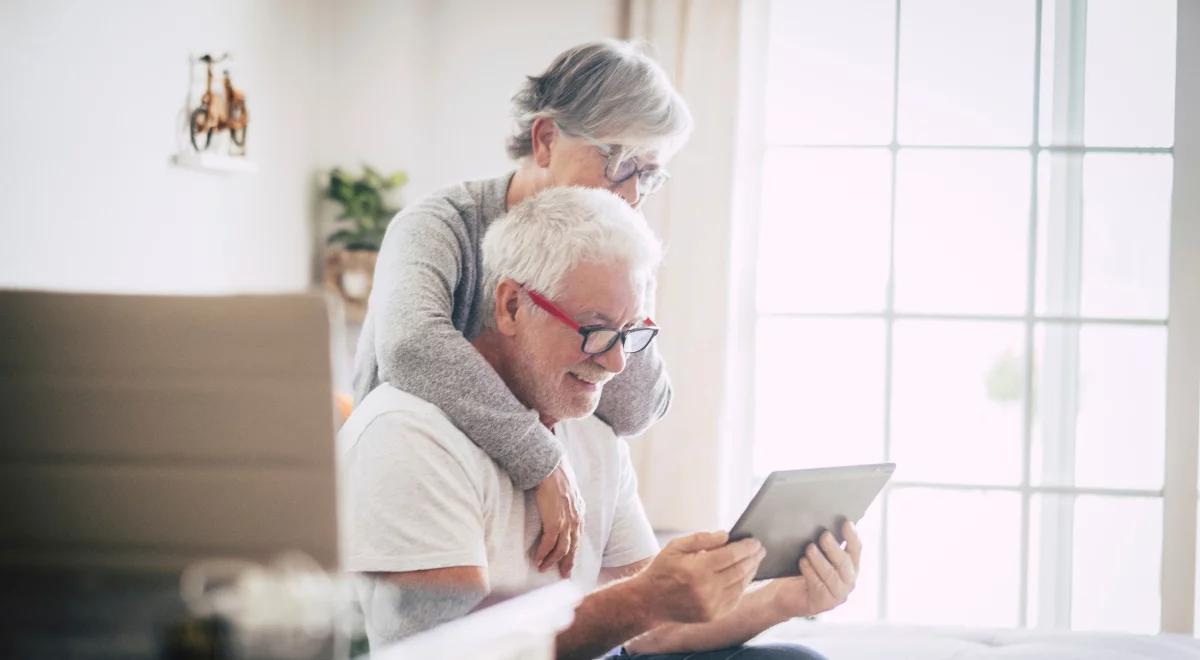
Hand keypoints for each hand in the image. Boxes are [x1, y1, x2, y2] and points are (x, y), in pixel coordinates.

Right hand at [532, 457, 584, 576]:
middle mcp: (575, 520)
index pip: (577, 538)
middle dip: (567, 563)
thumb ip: (568, 504)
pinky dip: (543, 553)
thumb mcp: (569, 493)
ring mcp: (566, 522)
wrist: (552, 468)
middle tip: (562, 575)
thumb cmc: (557, 477)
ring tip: (542, 568)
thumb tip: (562, 508)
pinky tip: (538, 559)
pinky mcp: (555, 522)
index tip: (569, 563)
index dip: (573, 552)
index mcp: (579, 514)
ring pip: (561, 548)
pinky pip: (549, 543)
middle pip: (572, 547)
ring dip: (552, 560)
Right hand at [633, 531, 764, 624]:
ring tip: (755, 560)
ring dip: (751, 571)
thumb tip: (726, 536)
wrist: (650, 601)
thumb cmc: (663, 570)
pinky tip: (745, 576)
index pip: (731, 555)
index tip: (755, 541)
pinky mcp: (713, 615)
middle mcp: (706, 589)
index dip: (746, 547)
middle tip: (760, 549)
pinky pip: (735, 598)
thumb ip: (701, 539)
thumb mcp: (676, 546)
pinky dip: (743, 586)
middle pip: (740, 569)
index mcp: (697, 569)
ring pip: (740, 585)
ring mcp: (711, 605)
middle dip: (753, 557)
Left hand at [771, 521, 861, 617]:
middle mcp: (848, 582)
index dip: (852, 536)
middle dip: (834, 548)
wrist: (787, 596)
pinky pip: (818, 585)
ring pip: (831, 575)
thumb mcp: (817, 556)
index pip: (856, 550)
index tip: (846, 523)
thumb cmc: (803, 571)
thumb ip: (825, 545)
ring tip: (810, 548)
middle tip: (824, 535)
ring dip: (820, 560)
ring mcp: (837, 595)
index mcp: (850, 567)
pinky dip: (810, 571)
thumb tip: (823, 525)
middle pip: (845, 563)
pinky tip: (802, 562)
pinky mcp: (823, 603)